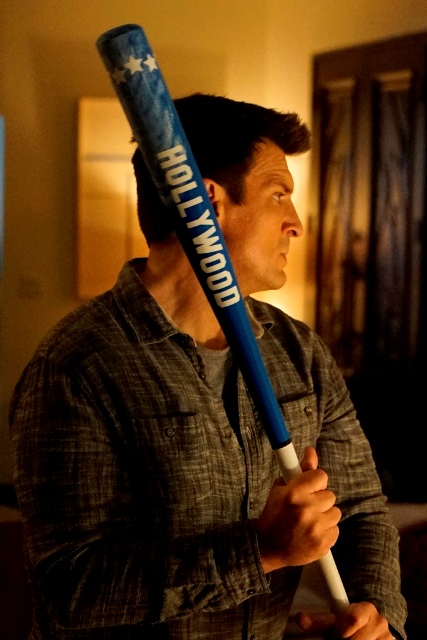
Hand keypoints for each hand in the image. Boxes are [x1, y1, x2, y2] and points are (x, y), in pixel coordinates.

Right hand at [254, 446, 340, 572]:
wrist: (267, 547)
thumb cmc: (274, 515)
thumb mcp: (281, 489)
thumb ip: (300, 470)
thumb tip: (311, 451)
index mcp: (294, 493)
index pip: (321, 476)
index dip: (316, 482)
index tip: (309, 488)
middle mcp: (307, 509)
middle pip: (330, 495)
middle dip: (319, 500)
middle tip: (307, 507)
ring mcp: (316, 529)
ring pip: (335, 513)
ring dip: (324, 515)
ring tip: (310, 521)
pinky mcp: (322, 544)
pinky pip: (335, 530)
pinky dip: (326, 531)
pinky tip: (312, 532)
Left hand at [295, 602, 394, 638]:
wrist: (373, 628)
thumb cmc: (349, 624)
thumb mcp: (334, 620)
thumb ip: (318, 621)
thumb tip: (300, 618)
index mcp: (366, 609)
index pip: (353, 619)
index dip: (341, 631)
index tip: (338, 634)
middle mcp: (380, 622)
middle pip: (356, 639)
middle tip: (339, 639)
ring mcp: (387, 636)